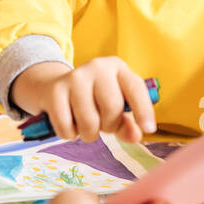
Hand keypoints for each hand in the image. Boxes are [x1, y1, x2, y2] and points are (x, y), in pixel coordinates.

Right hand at [11, 56, 156, 142]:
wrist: (53, 86)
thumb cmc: (92, 99)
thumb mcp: (114, 108)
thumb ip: (127, 123)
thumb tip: (136, 136)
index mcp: (118, 68)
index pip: (135, 88)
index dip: (144, 110)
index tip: (149, 129)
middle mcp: (97, 67)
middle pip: (112, 108)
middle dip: (109, 126)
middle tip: (102, 124)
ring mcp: (75, 77)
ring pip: (89, 122)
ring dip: (88, 134)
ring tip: (85, 124)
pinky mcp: (55, 90)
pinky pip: (66, 128)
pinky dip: (69, 134)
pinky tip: (69, 122)